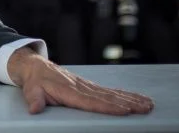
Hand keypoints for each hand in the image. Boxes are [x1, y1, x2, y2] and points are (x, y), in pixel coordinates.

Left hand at [8, 47, 153, 114]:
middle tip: (145, 108)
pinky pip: (109, 92)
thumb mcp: (30, 90)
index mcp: (68, 91)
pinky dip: (124, 95)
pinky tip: (137, 99)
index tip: (124, 110)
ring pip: (112, 94)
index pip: (90, 101)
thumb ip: (34, 100)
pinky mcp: (90, 87)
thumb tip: (35, 109)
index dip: (107, 106)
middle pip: (107, 97)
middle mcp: (81, 88)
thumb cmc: (34, 82)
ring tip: (148, 104)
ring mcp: (87, 86)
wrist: (36, 67)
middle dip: (127, 103)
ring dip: (131, 99)